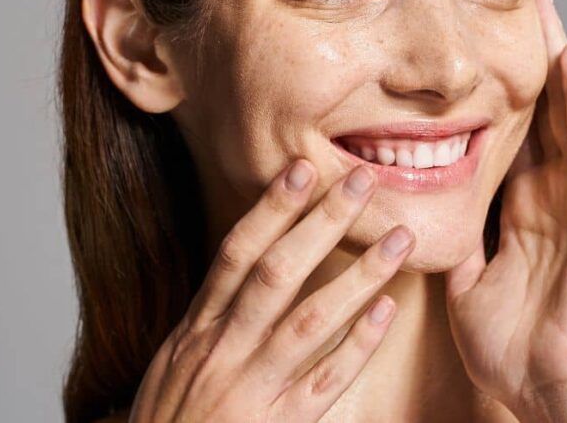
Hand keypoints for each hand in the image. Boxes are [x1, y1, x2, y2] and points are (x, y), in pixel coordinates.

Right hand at [128, 160, 415, 421]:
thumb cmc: (169, 421)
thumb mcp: (173, 363)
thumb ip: (208, 320)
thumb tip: (238, 274)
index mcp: (197, 330)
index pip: (236, 254)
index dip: (270, 209)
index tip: (301, 169)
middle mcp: (223, 350)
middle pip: (276, 273)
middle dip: (320, 223)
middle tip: (360, 181)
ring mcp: (253, 388)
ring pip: (310, 320)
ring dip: (358, 274)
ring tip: (397, 239)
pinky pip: (326, 380)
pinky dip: (358, 344)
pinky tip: (385, 310)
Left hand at [443, 0, 566, 419]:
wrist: (553, 385)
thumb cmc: (515, 344)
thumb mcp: (465, 279)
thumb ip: (451, 242)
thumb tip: (417, 218)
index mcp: (517, 210)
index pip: (504, 135)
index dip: (489, 92)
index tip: (469, 51)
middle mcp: (549, 194)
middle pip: (536, 110)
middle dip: (522, 58)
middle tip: (509, 4)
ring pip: (565, 112)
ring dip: (553, 59)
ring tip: (541, 7)